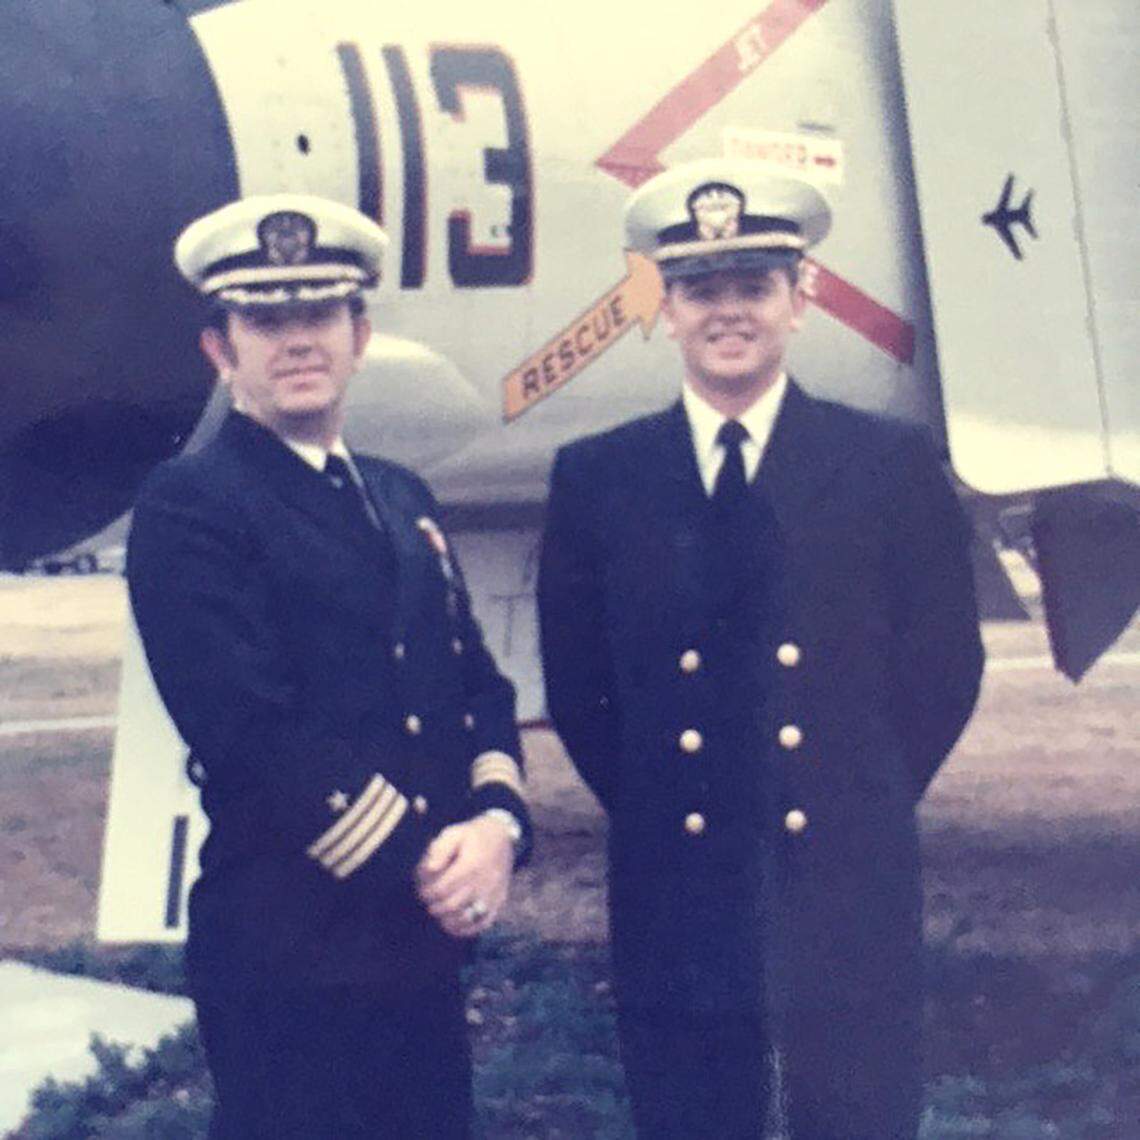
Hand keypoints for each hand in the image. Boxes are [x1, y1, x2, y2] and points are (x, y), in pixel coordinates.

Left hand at [415, 814, 513, 937]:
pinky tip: (453, 924)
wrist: (502, 836)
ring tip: (439, 912)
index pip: (442, 889)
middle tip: (429, 901)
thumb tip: (429, 868)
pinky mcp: (499, 901)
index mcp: (471, 865)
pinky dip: (466, 929)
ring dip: (447, 919)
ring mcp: (493, 894)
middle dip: (434, 906)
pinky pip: (482, 923)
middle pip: (451, 905)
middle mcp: (483, 882)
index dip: (427, 893)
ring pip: (466, 918)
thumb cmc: (473, 835)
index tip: (422, 890)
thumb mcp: (455, 833)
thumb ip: (440, 849)